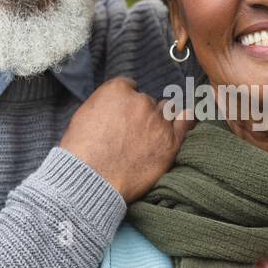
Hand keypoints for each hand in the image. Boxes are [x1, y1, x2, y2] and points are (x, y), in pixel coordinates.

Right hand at [60, 77, 193, 201]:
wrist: (91, 180)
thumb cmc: (80, 152)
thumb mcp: (83, 116)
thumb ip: (104, 104)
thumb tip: (113, 107)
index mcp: (117, 90)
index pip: (129, 87)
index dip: (125, 102)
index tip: (122, 115)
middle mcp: (141, 101)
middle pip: (147, 102)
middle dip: (141, 114)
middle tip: (132, 133)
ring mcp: (158, 121)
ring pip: (167, 111)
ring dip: (160, 120)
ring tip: (149, 138)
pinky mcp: (171, 142)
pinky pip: (187, 122)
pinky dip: (186, 121)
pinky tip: (184, 122)